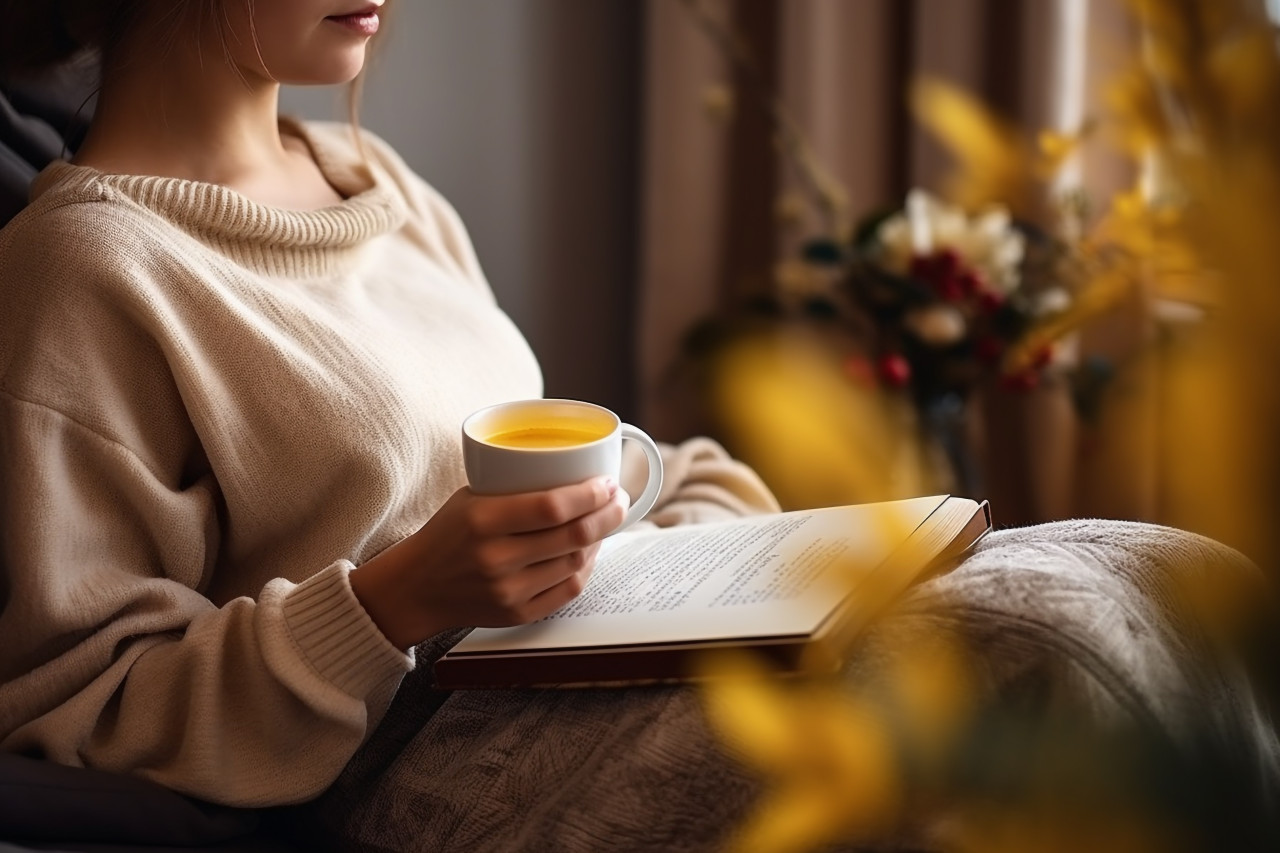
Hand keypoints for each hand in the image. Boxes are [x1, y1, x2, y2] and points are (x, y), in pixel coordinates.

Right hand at [350, 476, 627, 649]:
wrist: (417, 587)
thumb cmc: (448, 533)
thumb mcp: (471, 498)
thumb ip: (516, 489)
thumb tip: (576, 470)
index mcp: (482, 520)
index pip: (552, 507)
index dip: (589, 495)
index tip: (607, 482)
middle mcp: (496, 558)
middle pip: (573, 536)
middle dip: (608, 514)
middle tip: (619, 499)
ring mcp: (508, 591)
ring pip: (576, 563)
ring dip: (600, 540)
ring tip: (604, 522)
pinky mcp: (517, 614)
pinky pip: (568, 591)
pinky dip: (585, 568)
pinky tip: (588, 552)